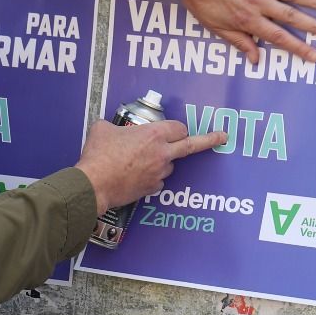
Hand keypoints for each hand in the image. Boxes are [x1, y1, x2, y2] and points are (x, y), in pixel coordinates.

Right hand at [74, 119, 226, 212]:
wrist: (93, 185)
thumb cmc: (98, 156)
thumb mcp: (103, 129)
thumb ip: (114, 126)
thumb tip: (112, 128)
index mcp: (153, 135)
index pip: (178, 127)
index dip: (177, 127)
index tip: (178, 129)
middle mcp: (162, 154)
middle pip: (191, 145)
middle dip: (209, 140)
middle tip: (222, 137)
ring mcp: (159, 173)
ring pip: (170, 165)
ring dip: (162, 161)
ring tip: (140, 161)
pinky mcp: (153, 188)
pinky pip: (158, 180)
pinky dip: (151, 177)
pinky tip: (135, 176)